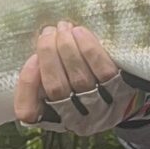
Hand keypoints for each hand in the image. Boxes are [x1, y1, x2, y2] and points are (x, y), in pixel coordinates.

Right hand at [14, 21, 148, 133]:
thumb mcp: (58, 85)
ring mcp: (100, 109)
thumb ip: (42, 75)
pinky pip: (103, 70)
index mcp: (53, 120)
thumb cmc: (80, 86)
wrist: (123, 95)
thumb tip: (37, 52)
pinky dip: (89, 49)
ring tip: (63, 27)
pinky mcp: (121, 94)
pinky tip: (80, 33)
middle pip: (56, 88)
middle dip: (49, 55)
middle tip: (48, 32)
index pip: (28, 112)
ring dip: (67, 48)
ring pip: (79, 78)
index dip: (27, 84)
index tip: (32, 58)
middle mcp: (75, 120)